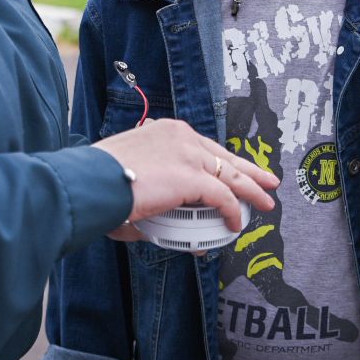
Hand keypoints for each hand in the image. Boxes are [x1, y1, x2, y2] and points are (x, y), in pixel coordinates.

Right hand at [93, 118, 277, 232]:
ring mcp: (188, 153)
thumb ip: (146, 197)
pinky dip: (231, 211)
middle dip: (249, 170)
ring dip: (251, 191)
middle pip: (225, 155)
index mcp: (166, 131)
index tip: (236, 171)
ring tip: (266, 203)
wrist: (91, 182)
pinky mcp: (191, 175)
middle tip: (268, 181)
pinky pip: (222, 196)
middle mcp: (181, 136)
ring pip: (231, 174)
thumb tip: (149, 228)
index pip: (205, 146)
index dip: (224, 162)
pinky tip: (235, 223)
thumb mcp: (129, 180)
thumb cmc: (100, 184)